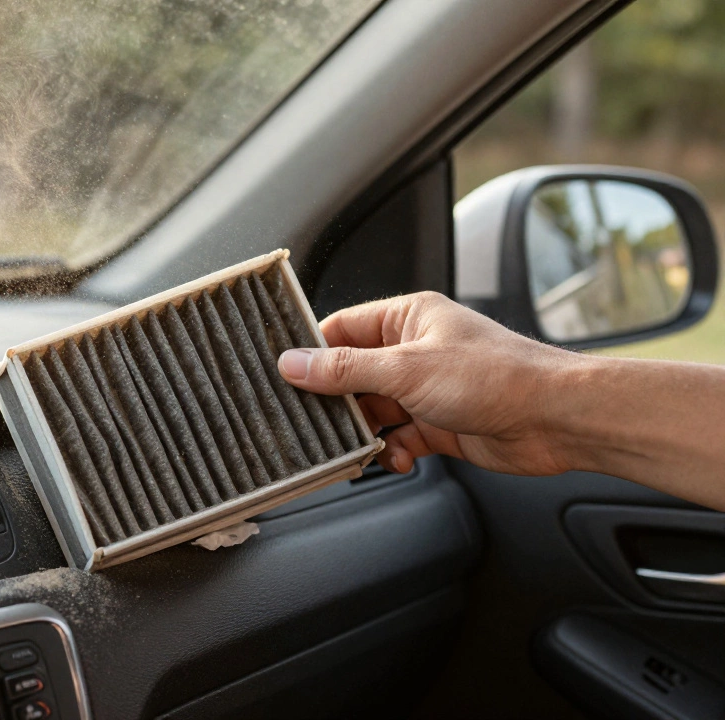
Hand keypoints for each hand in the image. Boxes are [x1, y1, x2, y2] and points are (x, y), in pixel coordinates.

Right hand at [276, 291, 581, 475]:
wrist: (556, 419)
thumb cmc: (498, 376)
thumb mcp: (406, 369)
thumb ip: (345, 370)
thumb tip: (293, 364)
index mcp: (407, 318)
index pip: (340, 328)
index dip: (311, 351)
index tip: (283, 375)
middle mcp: (415, 350)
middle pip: (352, 375)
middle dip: (336, 403)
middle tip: (315, 422)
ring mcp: (426, 389)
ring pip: (372, 411)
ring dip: (363, 433)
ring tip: (356, 447)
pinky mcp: (439, 424)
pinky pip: (397, 439)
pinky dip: (390, 452)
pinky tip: (395, 459)